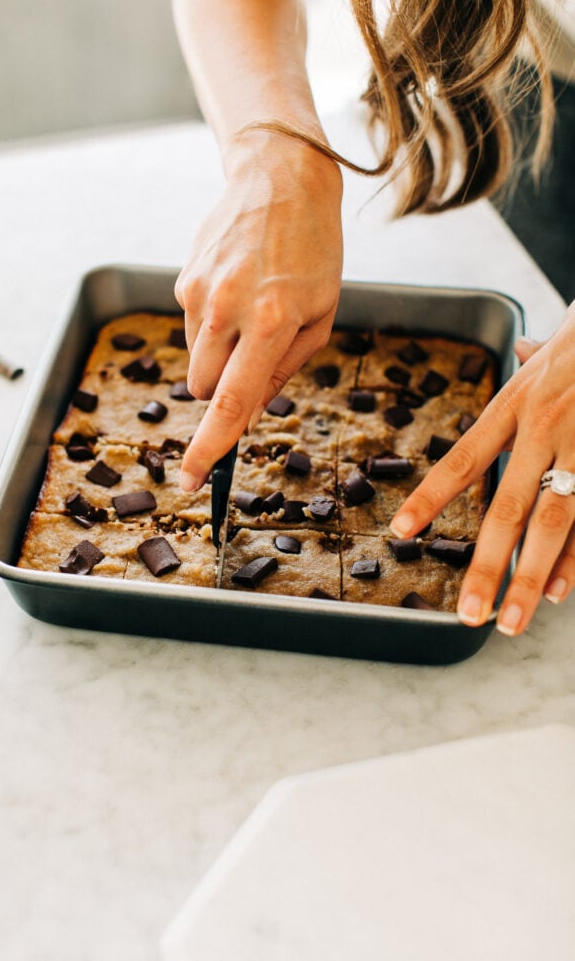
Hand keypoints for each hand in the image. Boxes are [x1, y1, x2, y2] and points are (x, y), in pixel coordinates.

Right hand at [175, 128, 343, 490]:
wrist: (280, 180)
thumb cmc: (314, 253)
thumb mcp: (320, 315)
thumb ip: (284, 368)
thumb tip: (250, 408)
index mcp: (271, 320)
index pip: (233, 401)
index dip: (211, 446)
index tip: (192, 479)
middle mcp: (228, 308)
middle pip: (206, 388)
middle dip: (224, 391)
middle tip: (254, 356)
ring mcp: (200, 292)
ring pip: (197, 361)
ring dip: (220, 355)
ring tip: (251, 309)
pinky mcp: (184, 280)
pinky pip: (192, 328)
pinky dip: (212, 325)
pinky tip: (236, 289)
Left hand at [390, 302, 574, 634]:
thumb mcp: (559, 339)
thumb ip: (535, 357)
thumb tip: (520, 346)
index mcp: (516, 403)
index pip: (463, 459)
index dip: (430, 497)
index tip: (401, 532)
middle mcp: (544, 428)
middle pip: (507, 508)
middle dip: (487, 566)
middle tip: (468, 613)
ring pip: (553, 524)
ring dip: (529, 577)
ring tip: (510, 621)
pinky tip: (555, 593)